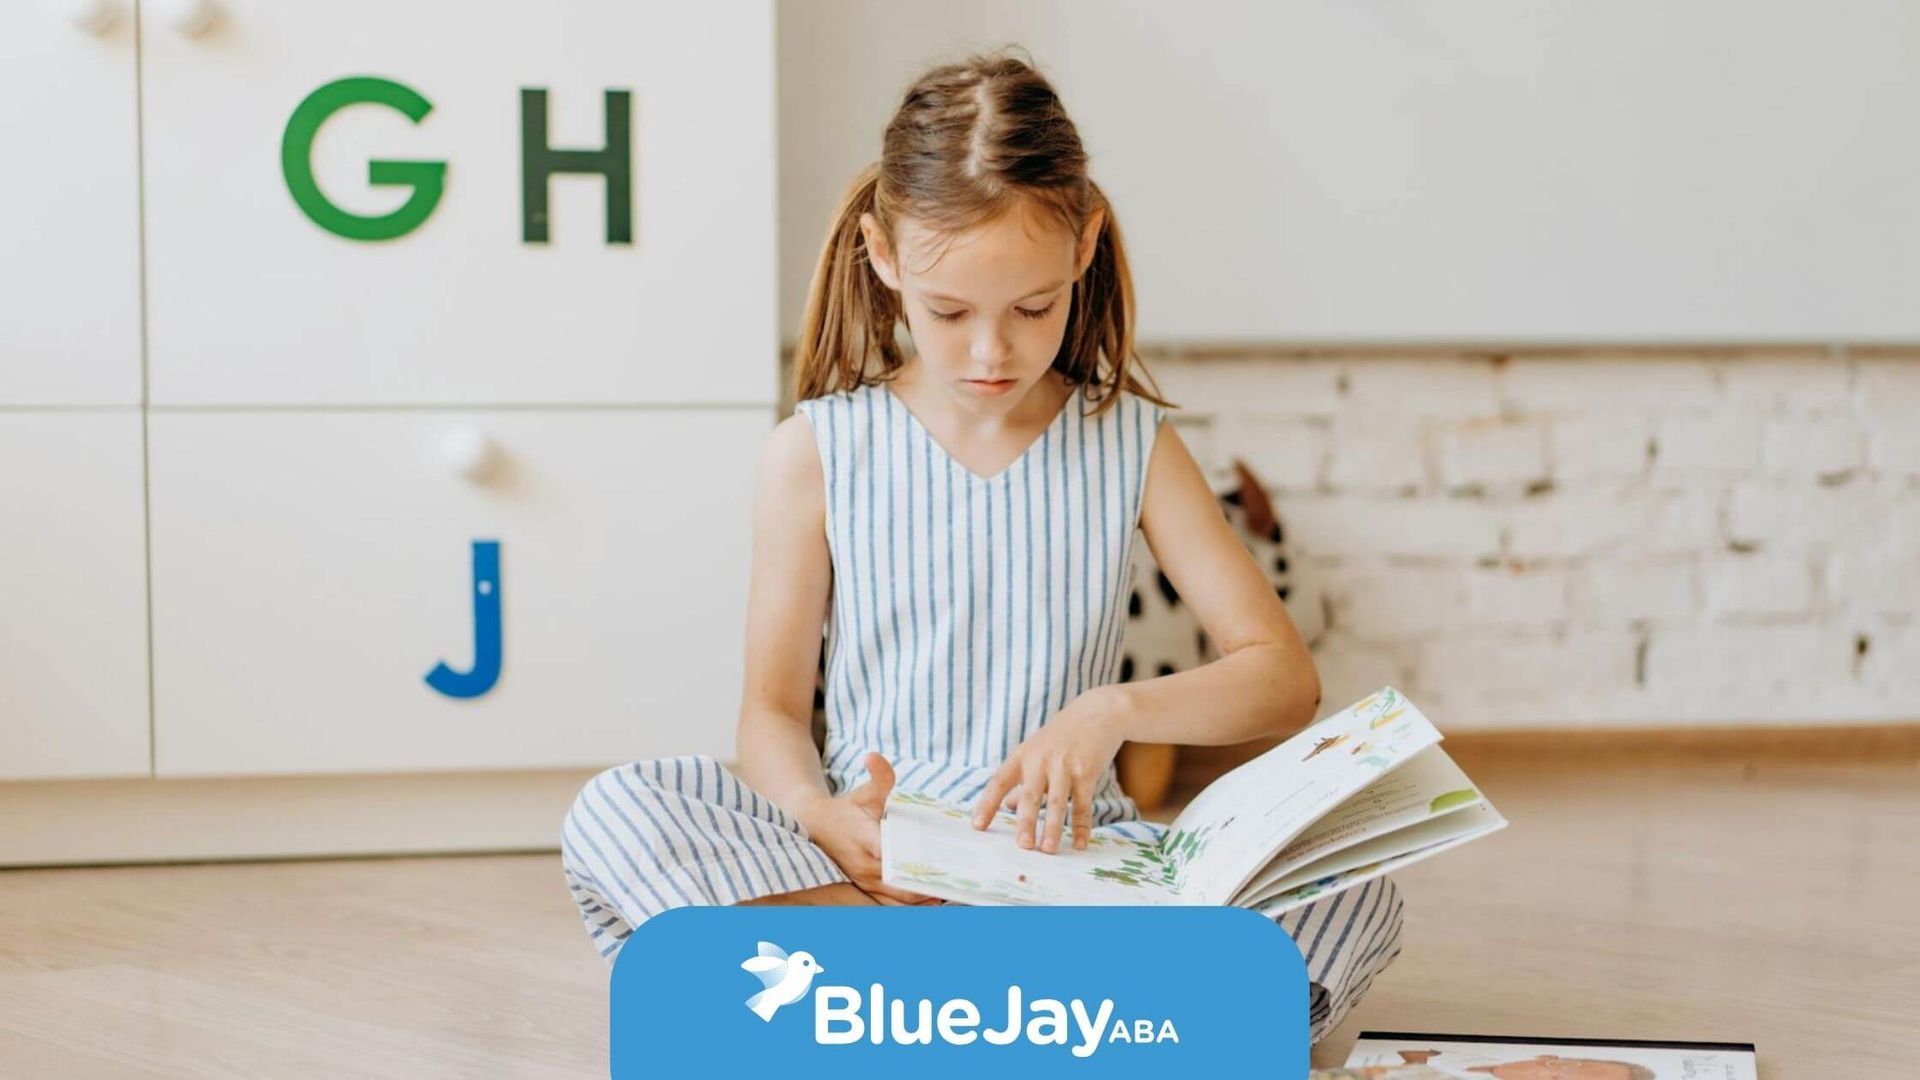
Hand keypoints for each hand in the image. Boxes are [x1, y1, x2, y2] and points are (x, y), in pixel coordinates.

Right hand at [795, 752, 939, 904]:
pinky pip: (890, 905)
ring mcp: (864, 882)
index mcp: (867, 840)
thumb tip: (874, 756)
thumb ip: (878, 778)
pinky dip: (911, 905)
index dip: (920, 865)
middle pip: (902, 886)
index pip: (896, 858)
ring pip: (898, 901)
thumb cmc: (846, 809)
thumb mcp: (863, 792)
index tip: (945, 865)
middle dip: (929, 887)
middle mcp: (865, 866)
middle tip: (957, 882)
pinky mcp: (864, 890)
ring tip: (949, 892)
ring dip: (923, 899)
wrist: (816, 827)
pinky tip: (931, 900)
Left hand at [972, 691, 1126, 852]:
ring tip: (1049, 850)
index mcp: (1022, 756)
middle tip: (1023, 846)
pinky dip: (1082, 825)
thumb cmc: (1061, 737)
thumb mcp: (1036, 752)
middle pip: (1030, 796)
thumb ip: (1022, 780)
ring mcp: (1065, 765)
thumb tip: (1006, 805)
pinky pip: (1082, 803)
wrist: (1097, 713)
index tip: (977, 826)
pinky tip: (1080, 843)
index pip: (999, 782)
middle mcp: (1041, 760)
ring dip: (1054, 828)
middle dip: (1026, 822)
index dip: (987, 804)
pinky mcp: (1087, 770)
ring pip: (1057, 802)